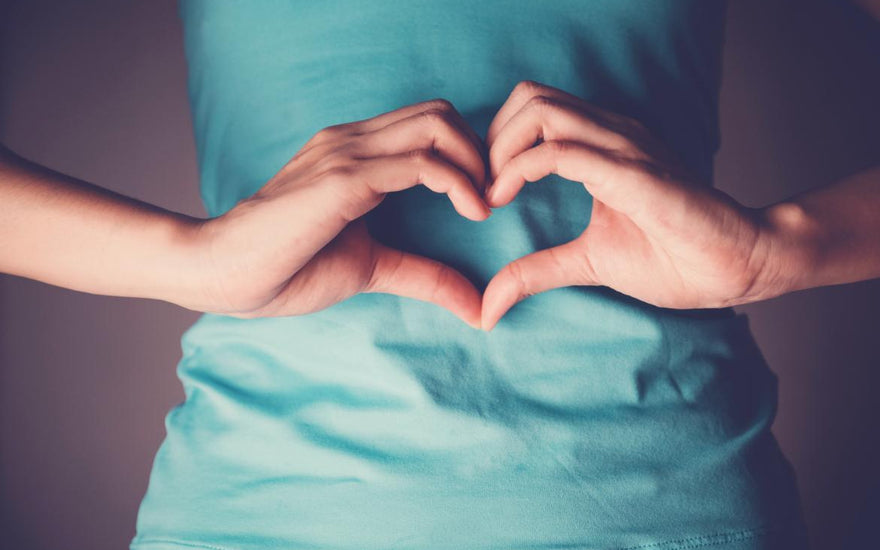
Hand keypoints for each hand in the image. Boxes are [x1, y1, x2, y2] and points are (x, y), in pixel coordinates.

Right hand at [195, 99, 490, 327]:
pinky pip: (421, 163)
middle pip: (441, 113)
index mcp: (356, 153)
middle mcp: (353, 141)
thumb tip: (476, 307)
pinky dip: (458, 182)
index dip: (468, 154)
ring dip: (477, 163)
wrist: (222, 273)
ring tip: (485, 205)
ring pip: (437, 126)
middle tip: (492, 197)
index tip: (485, 199)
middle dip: (481, 151)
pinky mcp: (344, 179)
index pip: (429, 123)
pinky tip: (472, 212)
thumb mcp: (371, 268)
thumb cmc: (286, 267)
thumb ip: (423, 276)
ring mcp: (347, 154)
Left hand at [480, 81, 775, 330]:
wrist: (737, 265)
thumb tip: (488, 307)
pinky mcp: (632, 172)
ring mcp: (623, 146)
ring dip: (500, 148)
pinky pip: (562, 150)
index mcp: (602, 144)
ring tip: (492, 193)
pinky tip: (504, 199)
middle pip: (529, 96)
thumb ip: (535, 272)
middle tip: (483, 187)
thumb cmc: (674, 258)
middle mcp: (611, 133)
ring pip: (540, 111)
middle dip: (491, 138)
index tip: (485, 192)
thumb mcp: (587, 262)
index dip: (496, 143)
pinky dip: (519, 169)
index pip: (534, 109)